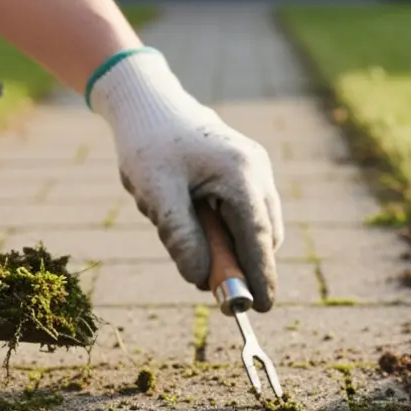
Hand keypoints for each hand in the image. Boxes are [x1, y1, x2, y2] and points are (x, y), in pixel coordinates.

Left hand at [89, 48, 283, 311]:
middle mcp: (257, 170)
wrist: (148, 102)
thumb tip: (201, 279)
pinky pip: (244, 211)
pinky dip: (225, 227)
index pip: (258, 238)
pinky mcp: (247, 169)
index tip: (262, 308)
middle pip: (263, 235)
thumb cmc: (148, 144)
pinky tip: (191, 214)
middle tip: (211, 286)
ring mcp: (256, 168)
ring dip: (229, 244)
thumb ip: (180, 237)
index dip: (261, 277)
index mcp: (240, 174)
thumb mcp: (156, 194)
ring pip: (255, 225)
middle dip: (242, 264)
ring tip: (183, 230)